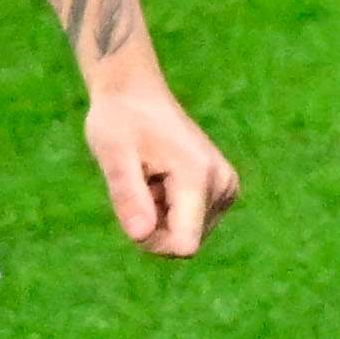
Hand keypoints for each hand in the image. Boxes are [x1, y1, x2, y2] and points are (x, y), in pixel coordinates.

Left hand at [84, 82, 240, 257]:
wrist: (136, 92)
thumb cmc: (119, 120)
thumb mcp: (112, 154)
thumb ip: (127, 195)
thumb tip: (140, 236)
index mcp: (199, 176)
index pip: (184, 245)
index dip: (151, 242)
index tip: (130, 212)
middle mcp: (222, 184)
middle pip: (184, 242)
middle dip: (154, 226)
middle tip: (140, 184)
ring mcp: (227, 187)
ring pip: (187, 235)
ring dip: (160, 217)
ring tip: (150, 178)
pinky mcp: (224, 190)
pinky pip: (192, 223)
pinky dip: (169, 210)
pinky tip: (160, 179)